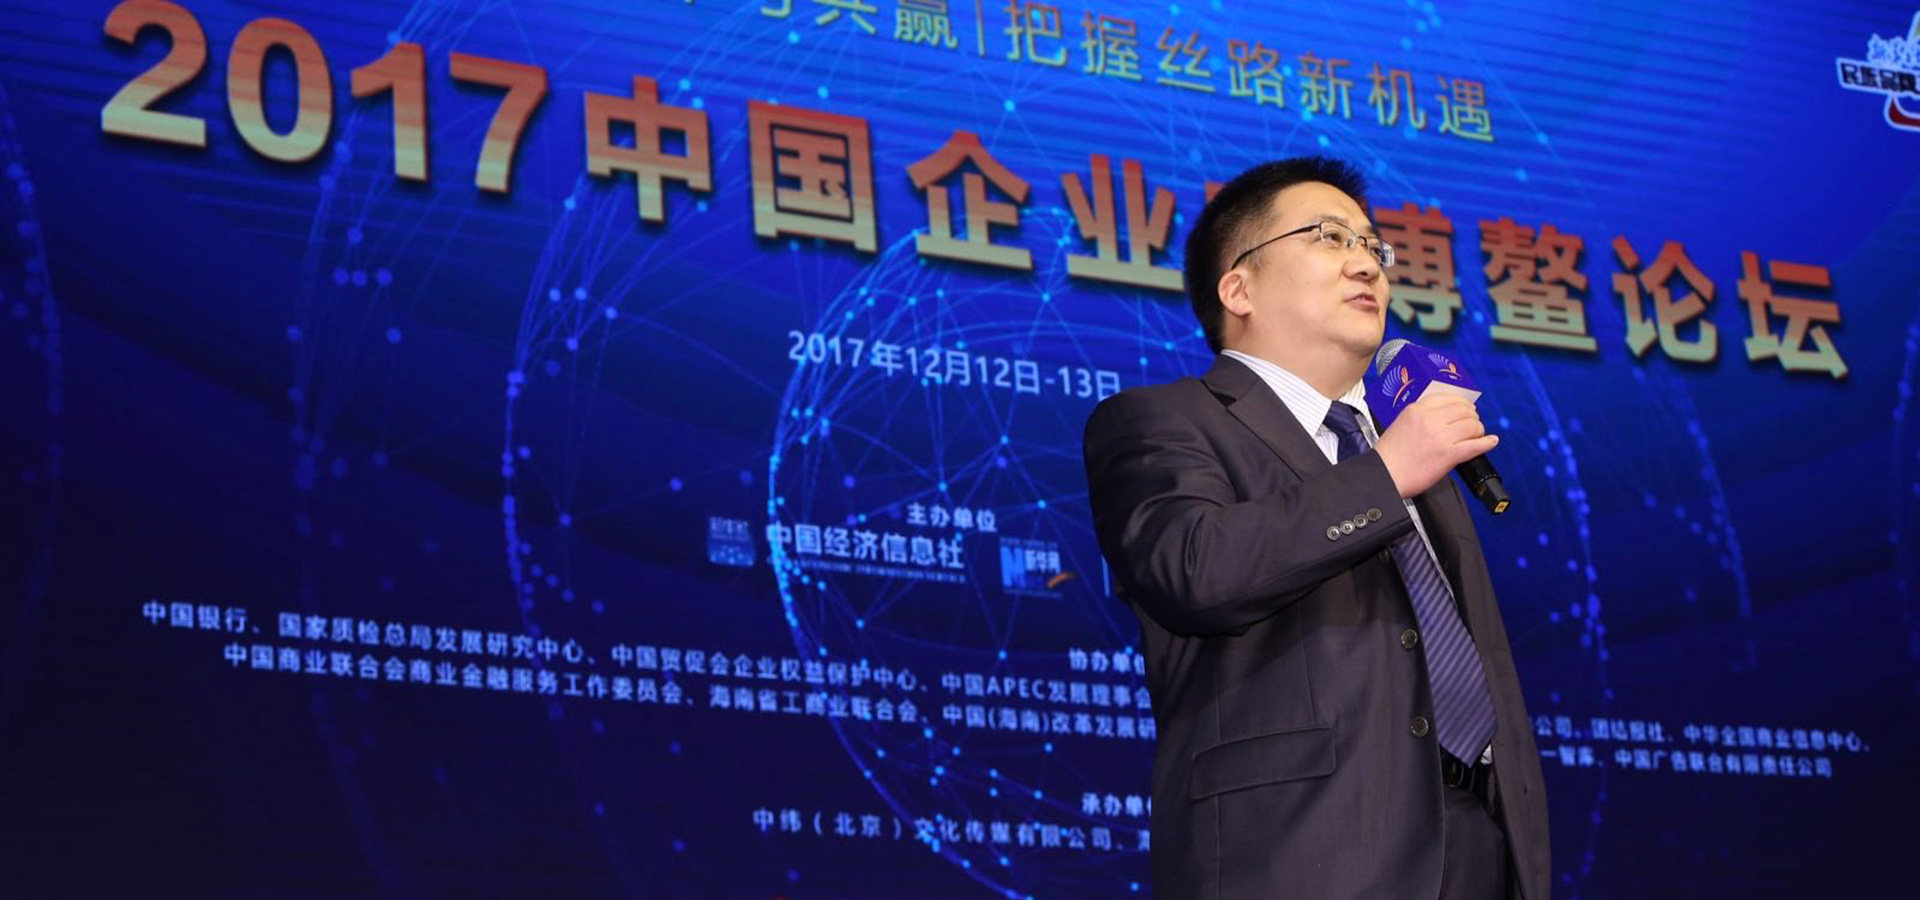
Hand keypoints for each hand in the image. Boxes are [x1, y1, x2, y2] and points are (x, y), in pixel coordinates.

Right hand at [1371, 393, 1499, 498]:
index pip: (1447, 397)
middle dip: (1472, 416)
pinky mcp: (1448, 455)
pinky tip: (1491, 442)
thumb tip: (1444, 416)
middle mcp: (1429, 419)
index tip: (1465, 409)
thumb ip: (1421, 417)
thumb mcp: (1400, 424)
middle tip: (1473, 423)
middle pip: (1464, 410)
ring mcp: (1440, 436)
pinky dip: (1487, 443)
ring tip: (1477, 436)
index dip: (1461, 403)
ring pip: (1472, 426)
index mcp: (1416, 410)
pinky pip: (1475, 445)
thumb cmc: (1388, 456)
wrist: (1383, 476)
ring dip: (1478, 430)